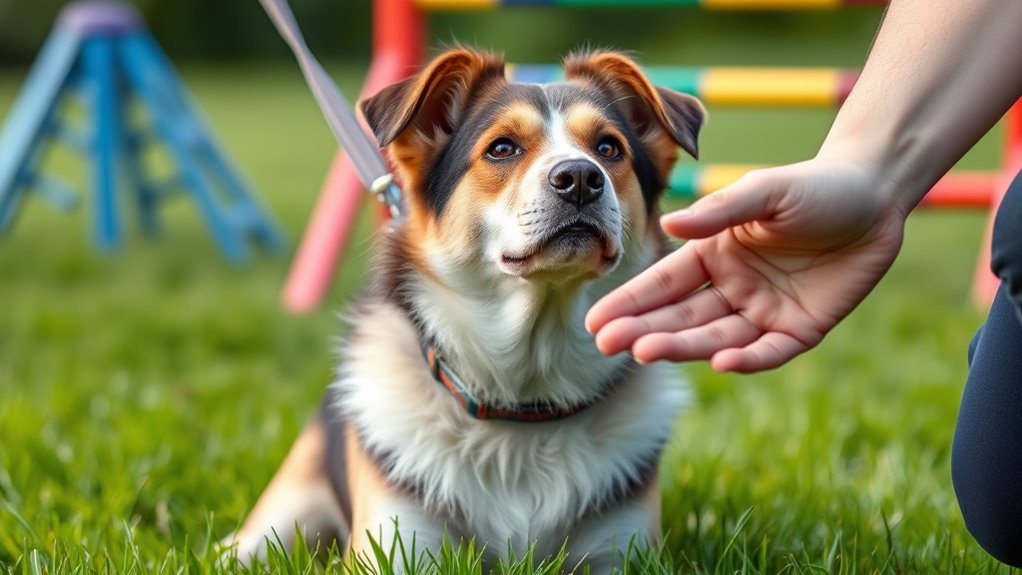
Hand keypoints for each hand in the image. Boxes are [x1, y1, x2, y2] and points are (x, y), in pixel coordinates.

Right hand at [586, 157, 908, 371]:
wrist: (876, 197)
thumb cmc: (815, 188)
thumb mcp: (763, 192)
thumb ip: (719, 210)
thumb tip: (671, 225)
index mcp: (714, 254)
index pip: (664, 284)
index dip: (630, 303)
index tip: (596, 323)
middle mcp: (732, 287)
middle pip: (681, 315)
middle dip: (644, 330)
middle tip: (609, 345)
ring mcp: (764, 310)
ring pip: (715, 336)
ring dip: (682, 346)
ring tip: (646, 352)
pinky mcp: (800, 329)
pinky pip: (768, 351)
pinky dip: (746, 359)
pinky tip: (720, 362)